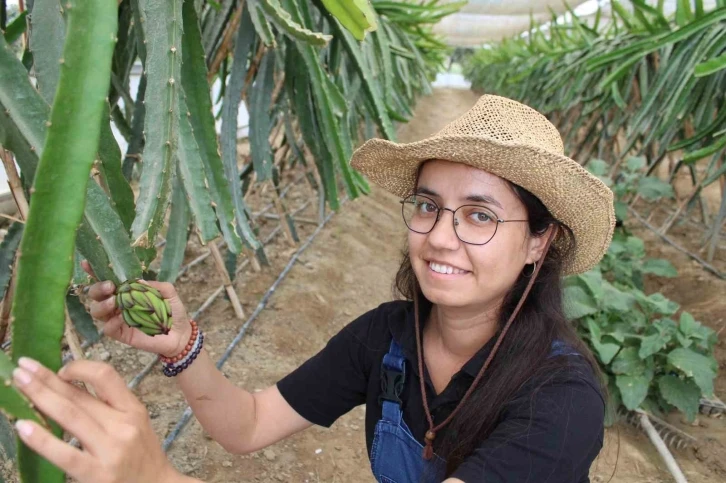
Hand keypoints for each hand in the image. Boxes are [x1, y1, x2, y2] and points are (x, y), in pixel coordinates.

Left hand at [12, 358, 182, 482]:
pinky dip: (42, 439)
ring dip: (39, 397)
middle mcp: (123, 425)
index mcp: (133, 409)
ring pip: (70, 415)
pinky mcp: (98, 473)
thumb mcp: (137, 425)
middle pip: (79, 396)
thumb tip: (69, 391)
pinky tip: (23, 427)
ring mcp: (111, 449)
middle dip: (46, 379)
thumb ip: (110, 409)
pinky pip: (65, 453)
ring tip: (18, 383)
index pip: (106, 376)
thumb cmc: (143, 458)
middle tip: (23, 367)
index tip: (59, 370)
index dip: (79, 368)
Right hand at [81, 260, 191, 357]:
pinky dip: (110, 323)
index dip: (95, 271)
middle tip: (110, 286)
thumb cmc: (173, 311)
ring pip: (97, 311)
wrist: (180, 334)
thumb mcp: (168, 293)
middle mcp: (118, 303)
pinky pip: (107, 328)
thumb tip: (137, 281)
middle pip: (96, 294)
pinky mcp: (120, 334)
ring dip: (101, 305)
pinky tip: (120, 319)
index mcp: (127, 290)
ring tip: (114, 302)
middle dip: (98, 288)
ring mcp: (117, 319)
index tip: (87, 263)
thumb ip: (155, 285)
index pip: (107, 279)